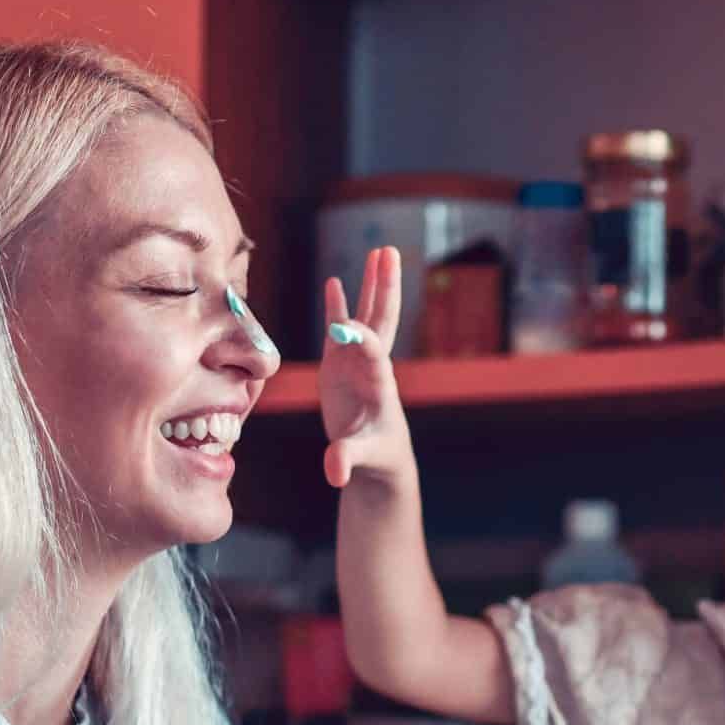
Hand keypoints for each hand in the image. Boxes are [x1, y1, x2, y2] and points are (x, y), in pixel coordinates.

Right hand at [320, 246, 409, 489]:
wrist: (376, 459)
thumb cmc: (372, 458)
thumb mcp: (360, 461)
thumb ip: (346, 461)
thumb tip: (335, 473)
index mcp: (378, 384)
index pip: (372, 353)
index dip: (360, 338)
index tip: (344, 326)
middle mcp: (371, 366)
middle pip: (381, 319)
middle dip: (385, 288)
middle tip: (389, 252)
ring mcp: (357, 362)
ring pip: (366, 316)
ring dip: (371, 285)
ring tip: (379, 251)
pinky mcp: (341, 365)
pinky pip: (340, 329)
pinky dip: (337, 306)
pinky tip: (335, 281)